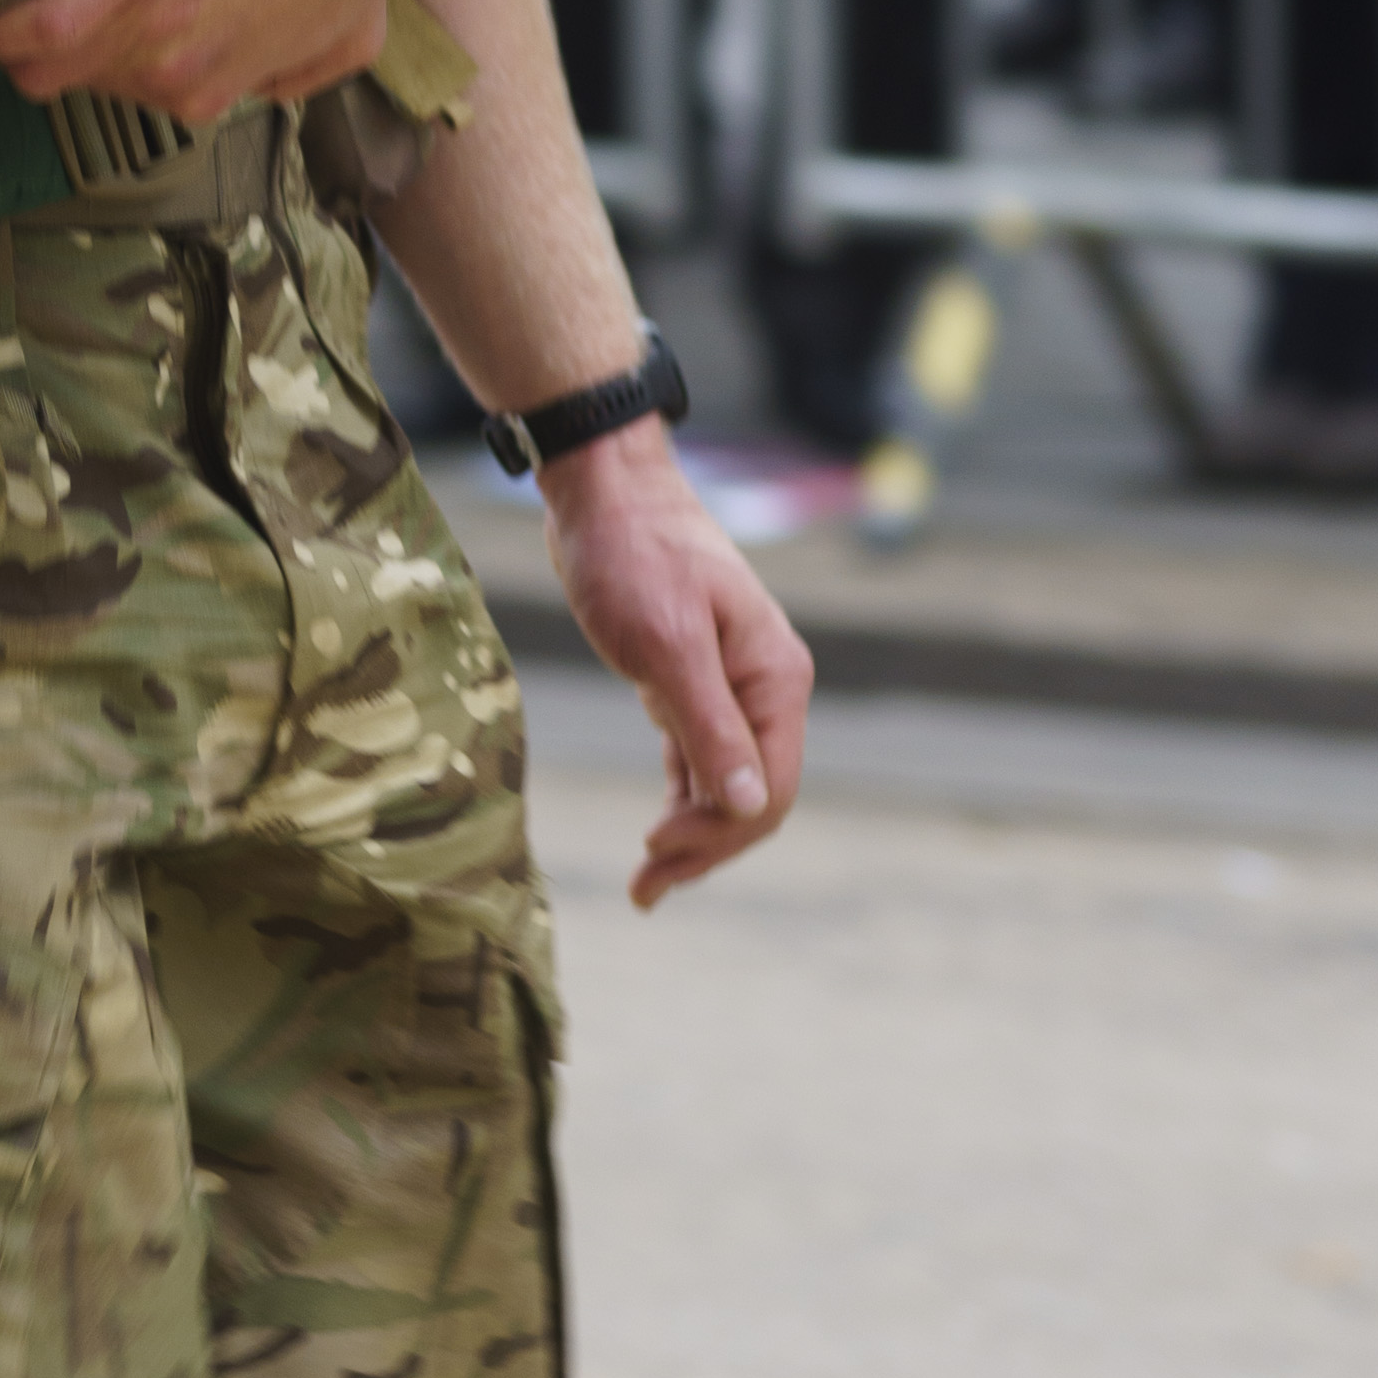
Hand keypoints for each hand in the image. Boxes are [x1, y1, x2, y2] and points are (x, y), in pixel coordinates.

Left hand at [541, 425, 810, 908]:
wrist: (602, 491)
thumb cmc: (635, 556)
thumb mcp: (669, 646)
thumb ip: (712, 728)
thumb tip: (751, 806)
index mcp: (774, 678)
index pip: (773, 786)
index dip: (723, 833)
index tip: (659, 854)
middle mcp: (764, 687)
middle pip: (754, 794)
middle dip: (706, 845)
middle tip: (645, 886)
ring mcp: (730, 687)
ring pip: (726, 782)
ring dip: (692, 834)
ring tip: (646, 885)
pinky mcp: (692, 683)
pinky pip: (700, 758)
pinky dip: (682, 798)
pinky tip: (659, 833)